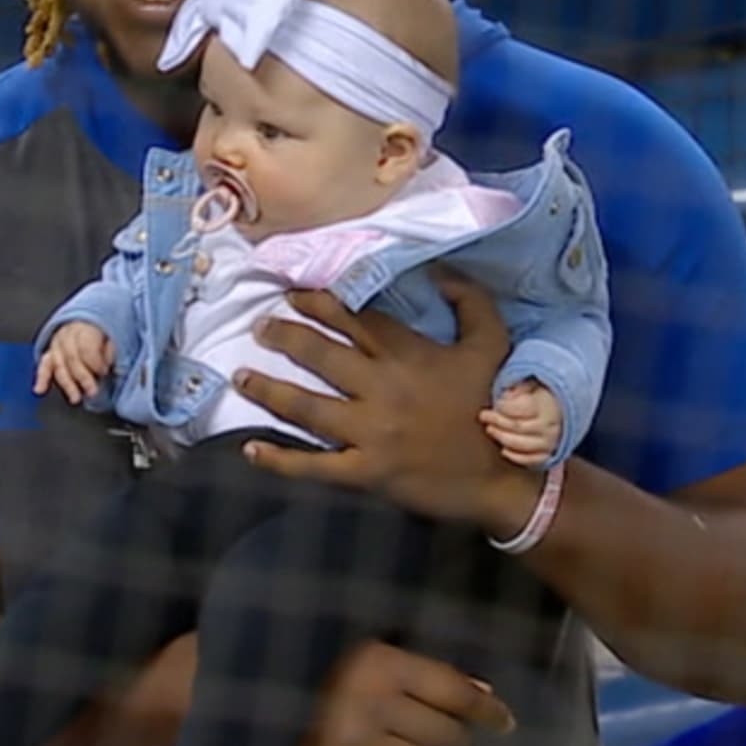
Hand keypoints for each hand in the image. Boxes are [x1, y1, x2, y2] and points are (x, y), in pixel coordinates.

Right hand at [33, 323, 117, 405]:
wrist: (83, 327)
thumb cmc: (99, 336)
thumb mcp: (110, 337)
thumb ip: (110, 349)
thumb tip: (108, 361)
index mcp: (83, 329)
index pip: (85, 348)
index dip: (95, 362)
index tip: (104, 372)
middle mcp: (66, 336)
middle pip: (72, 358)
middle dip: (82, 377)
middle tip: (92, 391)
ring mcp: (55, 346)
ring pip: (59, 366)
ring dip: (67, 384)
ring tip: (75, 398)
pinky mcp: (48, 356)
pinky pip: (43, 368)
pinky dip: (41, 379)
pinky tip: (40, 390)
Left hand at [239, 273, 544, 533]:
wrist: (506, 476)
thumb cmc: (496, 405)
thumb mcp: (492, 343)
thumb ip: (469, 301)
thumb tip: (438, 269)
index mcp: (408, 356)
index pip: (355, 321)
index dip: (320, 304)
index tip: (292, 294)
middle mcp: (382, 389)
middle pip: (321, 356)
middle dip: (285, 337)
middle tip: (258, 326)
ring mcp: (371, 433)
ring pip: (306, 407)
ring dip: (268, 389)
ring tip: (240, 375)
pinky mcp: (366, 473)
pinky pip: (313, 466)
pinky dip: (279, 460)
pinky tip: (250, 450)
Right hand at [288, 640, 517, 745]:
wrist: (237, 686)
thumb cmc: (311, 656)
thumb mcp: (367, 648)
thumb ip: (421, 669)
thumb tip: (482, 691)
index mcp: (381, 664)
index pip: (455, 694)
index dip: (487, 711)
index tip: (504, 722)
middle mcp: (370, 705)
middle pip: (447, 736)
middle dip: (458, 740)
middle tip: (454, 739)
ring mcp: (350, 744)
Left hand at [481, 380, 563, 466]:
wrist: (562, 414)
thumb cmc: (542, 398)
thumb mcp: (533, 385)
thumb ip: (521, 387)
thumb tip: (508, 395)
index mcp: (547, 407)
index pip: (522, 408)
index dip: (505, 406)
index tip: (497, 403)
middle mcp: (549, 426)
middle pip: (518, 427)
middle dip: (498, 421)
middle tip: (484, 416)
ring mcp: (549, 442)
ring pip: (522, 444)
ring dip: (502, 438)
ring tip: (490, 429)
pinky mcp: (547, 455)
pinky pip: (531, 460)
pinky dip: (516, 457)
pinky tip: (503, 450)